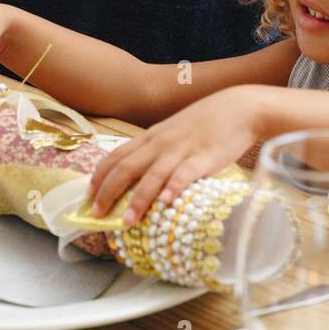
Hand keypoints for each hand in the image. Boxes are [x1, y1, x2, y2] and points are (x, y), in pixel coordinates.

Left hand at [88, 85, 263, 224]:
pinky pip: (185, 174)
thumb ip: (159, 149)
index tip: (88, 193)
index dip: (100, 175)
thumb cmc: (207, 122)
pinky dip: (173, 188)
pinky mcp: (205, 157)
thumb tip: (141, 174)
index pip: (117, 155)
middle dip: (109, 191)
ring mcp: (182, 149)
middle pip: (127, 167)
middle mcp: (162, 142)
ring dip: (138, 199)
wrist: (239, 108)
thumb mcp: (175, 132)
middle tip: (97, 213)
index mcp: (153, 136)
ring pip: (153, 175)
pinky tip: (165, 203)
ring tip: (127, 221)